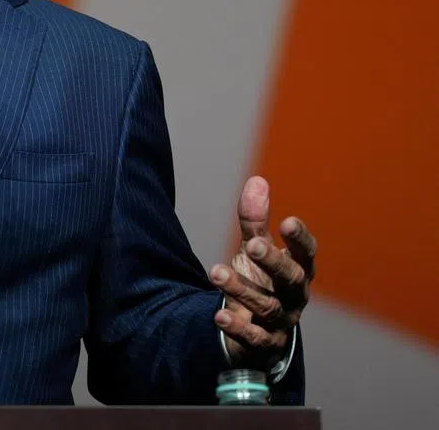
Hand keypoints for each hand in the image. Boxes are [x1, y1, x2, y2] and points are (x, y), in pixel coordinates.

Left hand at [208, 176, 315, 368]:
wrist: (257, 327)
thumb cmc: (262, 279)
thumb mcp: (257, 248)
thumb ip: (255, 220)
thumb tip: (257, 180)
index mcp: (298, 270)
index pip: (307, 254)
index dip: (300, 239)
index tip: (288, 222)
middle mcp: (295, 296)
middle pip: (291, 279)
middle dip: (273, 261)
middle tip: (252, 245)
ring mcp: (282, 321)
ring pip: (268, 306)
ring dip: (242, 289)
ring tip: (216, 272)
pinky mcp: (265, 344)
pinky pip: (255, 337)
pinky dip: (238, 328)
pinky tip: (218, 315)